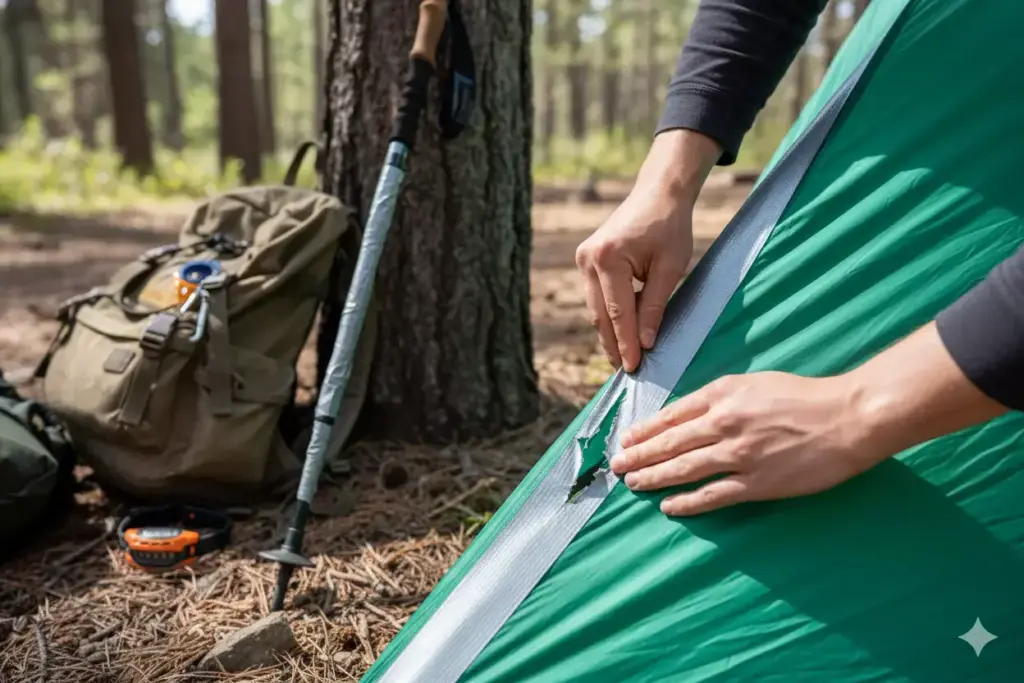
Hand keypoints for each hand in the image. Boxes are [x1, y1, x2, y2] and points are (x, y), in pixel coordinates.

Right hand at [575, 130, 721, 372]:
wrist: (658, 194)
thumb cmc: (670, 227)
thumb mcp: (670, 268)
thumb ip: (655, 306)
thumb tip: (646, 342)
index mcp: (608, 259)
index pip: (618, 313)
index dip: (626, 343)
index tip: (634, 368)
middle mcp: (588, 259)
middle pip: (600, 315)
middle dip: (614, 344)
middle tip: (627, 371)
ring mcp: (583, 259)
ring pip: (595, 309)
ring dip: (609, 333)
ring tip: (623, 358)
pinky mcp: (586, 260)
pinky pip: (596, 297)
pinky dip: (608, 315)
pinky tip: (620, 333)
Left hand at [608, 323, 1007, 515]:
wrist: (848, 417)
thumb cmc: (805, 396)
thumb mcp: (755, 383)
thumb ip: (721, 397)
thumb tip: (689, 412)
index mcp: (723, 394)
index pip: (673, 415)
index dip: (646, 430)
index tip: (627, 438)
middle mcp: (724, 423)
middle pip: (670, 443)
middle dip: (639, 455)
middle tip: (617, 465)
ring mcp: (739, 455)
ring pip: (684, 469)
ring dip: (654, 477)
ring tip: (633, 483)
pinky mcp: (757, 482)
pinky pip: (713, 495)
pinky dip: (687, 502)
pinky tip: (669, 506)